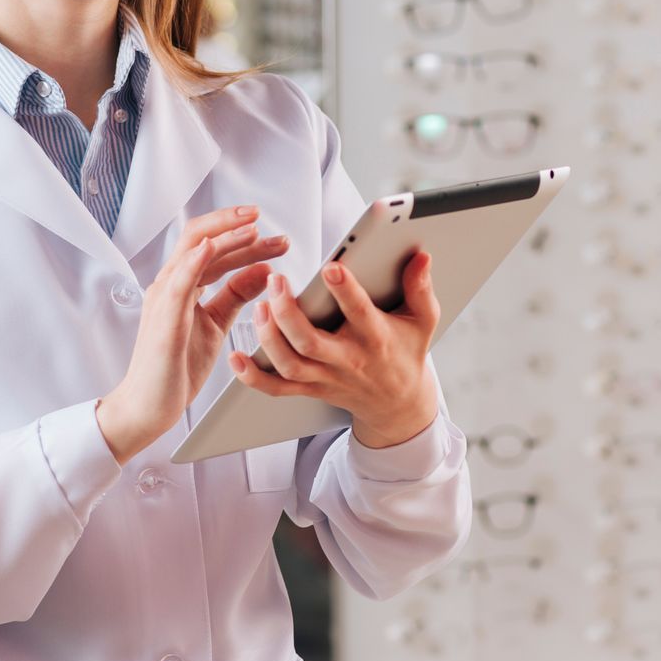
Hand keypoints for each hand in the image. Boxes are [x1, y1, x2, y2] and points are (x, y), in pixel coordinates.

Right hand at [96, 205, 287, 463]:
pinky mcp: (163, 319)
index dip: (243, 239)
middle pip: (200, 239)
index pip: (212, 248)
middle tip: (267, 222)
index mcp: (181, 285)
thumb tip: (263, 269)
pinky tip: (212, 248)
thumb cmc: (176, 366)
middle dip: (234, 226)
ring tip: (253, 229)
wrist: (150, 405)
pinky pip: (178, 283)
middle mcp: (169, 285)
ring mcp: (163, 299)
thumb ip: (235, 295)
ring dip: (224, 238)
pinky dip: (195, 261)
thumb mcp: (215, 324)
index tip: (275, 238)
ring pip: (191, 253)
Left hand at [229, 249, 441, 448]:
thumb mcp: (423, 321)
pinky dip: (253, 377)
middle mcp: (348, 360)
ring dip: (269, 337)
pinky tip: (236, 357)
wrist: (397, 404)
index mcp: (376, 338)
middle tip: (276, 282)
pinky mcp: (310, 388)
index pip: (360, 313)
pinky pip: (277, 389)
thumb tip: (421, 257)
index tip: (332, 267)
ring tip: (260, 306)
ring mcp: (325, 377)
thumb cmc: (407, 352)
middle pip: (310, 342)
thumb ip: (420, 289)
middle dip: (289, 313)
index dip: (346, 291)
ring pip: (290, 364)